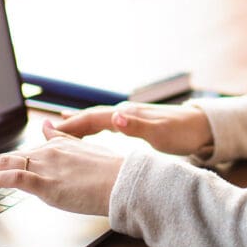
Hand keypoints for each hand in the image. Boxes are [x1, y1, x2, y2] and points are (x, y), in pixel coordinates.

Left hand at [0, 135, 123, 215]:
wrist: (123, 182)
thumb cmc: (110, 171)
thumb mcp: (84, 149)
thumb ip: (62, 139)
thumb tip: (47, 126)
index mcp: (56, 146)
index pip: (19, 155)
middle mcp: (47, 153)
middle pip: (5, 160)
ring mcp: (46, 167)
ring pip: (3, 167)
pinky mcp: (46, 183)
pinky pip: (12, 178)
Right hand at [48, 102, 212, 155]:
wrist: (203, 128)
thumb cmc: (184, 132)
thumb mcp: (163, 134)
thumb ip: (139, 127)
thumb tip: (116, 118)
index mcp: (128, 114)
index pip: (92, 118)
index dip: (71, 126)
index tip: (49, 133)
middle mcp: (125, 112)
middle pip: (89, 116)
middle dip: (67, 125)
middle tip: (43, 135)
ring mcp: (129, 116)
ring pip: (95, 119)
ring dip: (76, 124)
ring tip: (55, 130)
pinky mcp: (134, 123)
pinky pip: (104, 123)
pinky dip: (89, 126)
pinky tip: (85, 129)